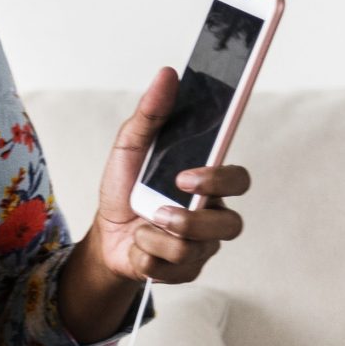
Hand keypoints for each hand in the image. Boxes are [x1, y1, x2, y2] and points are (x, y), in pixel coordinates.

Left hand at [85, 67, 251, 284]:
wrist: (104, 235)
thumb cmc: (125, 188)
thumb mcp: (130, 147)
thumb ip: (150, 113)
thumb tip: (168, 73)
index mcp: (207, 182)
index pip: (240, 179)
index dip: (221, 179)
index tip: (187, 176)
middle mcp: (213, 214)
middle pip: (230, 224)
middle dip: (191, 220)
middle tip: (160, 212)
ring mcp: (203, 246)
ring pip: (196, 249)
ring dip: (157, 238)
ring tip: (141, 228)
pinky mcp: (187, 271)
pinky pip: (175, 270)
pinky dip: (146, 257)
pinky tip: (138, 247)